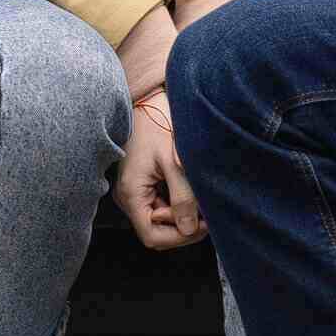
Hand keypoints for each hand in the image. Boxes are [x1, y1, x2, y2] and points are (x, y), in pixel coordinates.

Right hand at [114, 94, 203, 250]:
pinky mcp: (143, 183)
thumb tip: (189, 230)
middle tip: (206, 209)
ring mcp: (135, 191)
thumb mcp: (174, 163)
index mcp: (132, 195)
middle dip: (183, 224)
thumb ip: (182, 198)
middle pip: (157, 230)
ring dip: (182, 211)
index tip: (202, 223)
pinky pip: (161, 202)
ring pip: (162, 217)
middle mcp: (129, 198)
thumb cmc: (157, 124)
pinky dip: (178, 200)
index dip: (179, 236)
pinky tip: (190, 186)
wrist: (147, 99)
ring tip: (200, 194)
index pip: (152, 236)